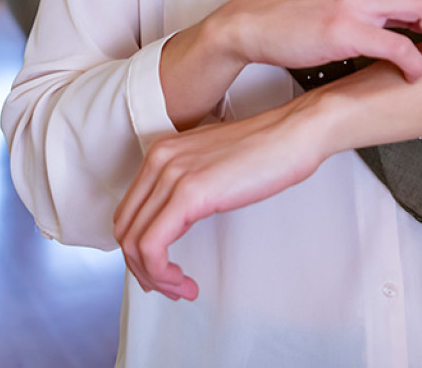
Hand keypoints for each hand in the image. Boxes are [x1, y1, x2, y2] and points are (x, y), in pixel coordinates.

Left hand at [113, 97, 330, 300]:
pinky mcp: (189, 193)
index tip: (160, 270)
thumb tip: (180, 218)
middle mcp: (159, 160)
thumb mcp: (214, 163)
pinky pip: (153, 246)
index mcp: (162, 152)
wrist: (296, 133)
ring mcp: (172, 174)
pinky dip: (161, 273)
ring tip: (180, 288)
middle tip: (169, 286)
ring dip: (153, 276)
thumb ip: (190, 183)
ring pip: (134, 242)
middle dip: (141, 268)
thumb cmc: (270, 150)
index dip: (138, 249)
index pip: (129, 211)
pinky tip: (184, 281)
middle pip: (125, 228)